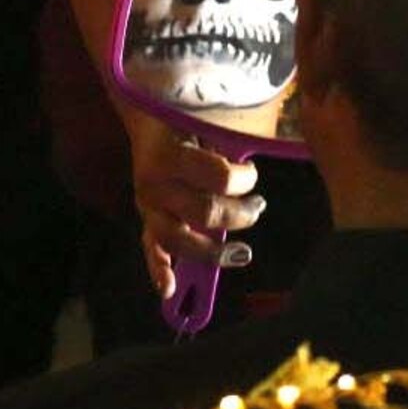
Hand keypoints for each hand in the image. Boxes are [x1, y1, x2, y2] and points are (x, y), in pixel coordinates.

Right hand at [124, 105, 261, 298]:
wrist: (147, 118)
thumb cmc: (187, 120)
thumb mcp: (208, 121)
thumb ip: (229, 141)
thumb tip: (261, 152)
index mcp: (173, 155)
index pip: (219, 177)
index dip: (245, 179)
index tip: (252, 172)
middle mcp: (157, 184)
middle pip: (204, 212)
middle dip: (239, 214)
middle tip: (258, 206)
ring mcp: (148, 206)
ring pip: (178, 240)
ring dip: (212, 251)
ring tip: (242, 253)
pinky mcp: (146, 220)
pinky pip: (151, 249)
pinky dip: (160, 271)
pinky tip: (169, 290)